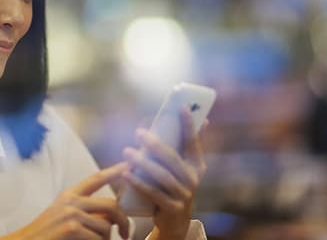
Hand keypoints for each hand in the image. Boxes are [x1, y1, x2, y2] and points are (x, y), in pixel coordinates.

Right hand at [0, 162, 130, 239]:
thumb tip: (110, 218)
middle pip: (111, 205)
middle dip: (123, 221)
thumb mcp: (64, 217)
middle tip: (126, 234)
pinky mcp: (71, 228)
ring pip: (106, 226)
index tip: (128, 165)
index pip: (95, 179)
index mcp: (69, 196)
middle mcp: (71, 201)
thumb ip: (85, 213)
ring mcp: (71, 214)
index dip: (113, 172)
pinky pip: (99, 238)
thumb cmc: (46, 236)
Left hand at [121, 108, 206, 239]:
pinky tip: (126, 173)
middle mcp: (193, 178)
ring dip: (143, 162)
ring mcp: (184, 194)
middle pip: (172, 158)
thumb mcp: (183, 166)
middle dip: (155, 144)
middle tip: (138, 132)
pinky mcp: (172, 208)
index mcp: (197, 164)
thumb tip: (199, 117)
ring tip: (127, 152)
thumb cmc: (176, 184)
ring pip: (162, 176)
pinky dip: (138, 182)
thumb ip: (186, 144)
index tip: (182, 106)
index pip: (193, 141)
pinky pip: (153, 193)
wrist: (175, 220)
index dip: (189, 124)